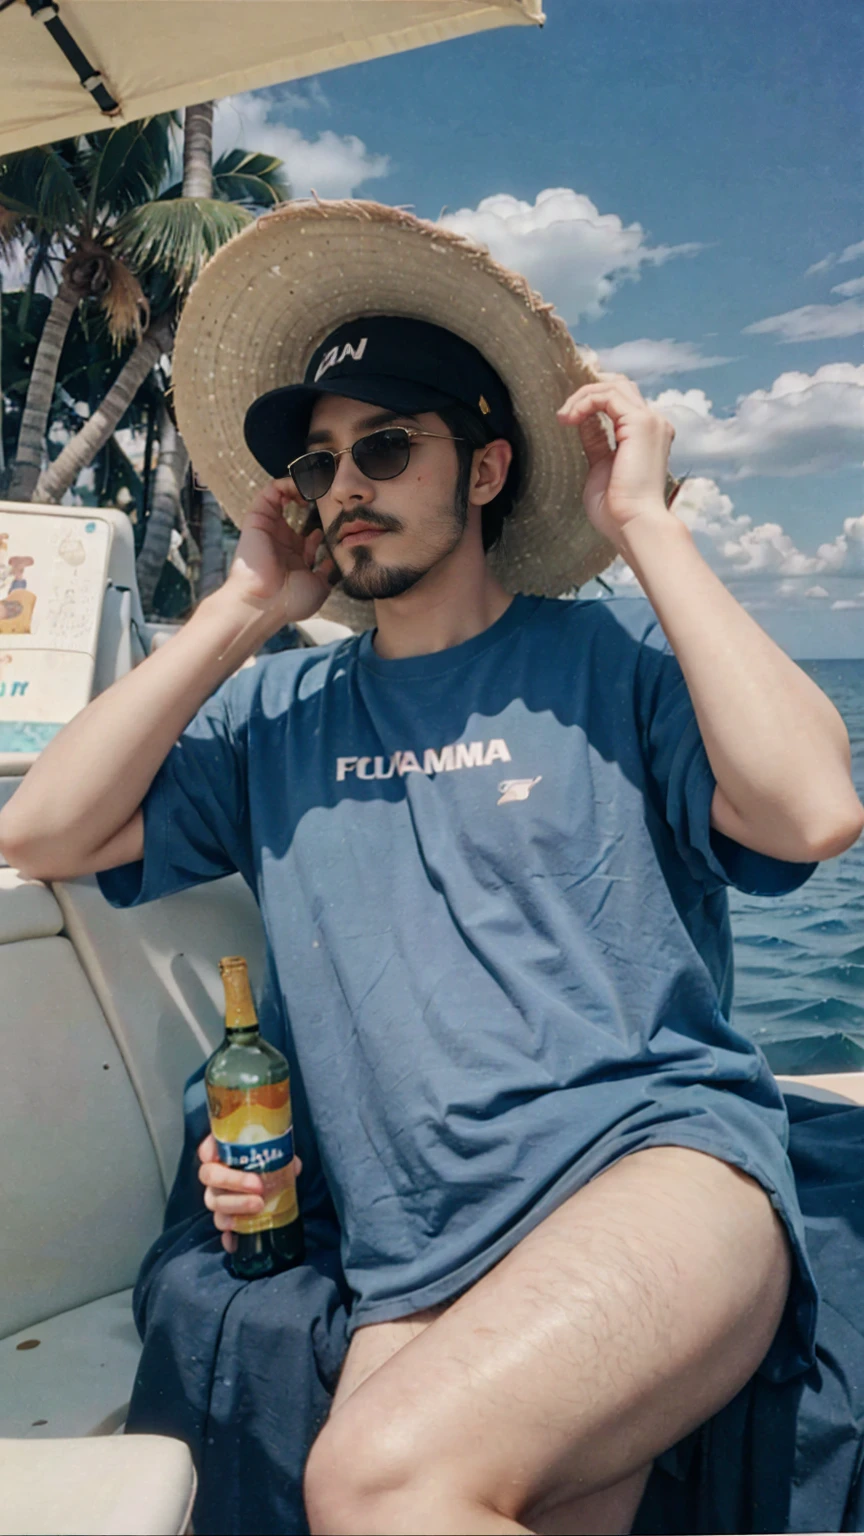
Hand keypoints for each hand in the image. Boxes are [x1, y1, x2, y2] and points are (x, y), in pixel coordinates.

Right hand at [197, 1132, 302, 1253]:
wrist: (272, 1186)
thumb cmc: (269, 1164)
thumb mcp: (275, 1154)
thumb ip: (281, 1155)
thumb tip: (294, 1167)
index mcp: (223, 1155)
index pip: (207, 1149)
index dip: (209, 1151)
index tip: (218, 1155)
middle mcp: (215, 1176)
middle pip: (210, 1176)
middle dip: (233, 1181)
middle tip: (258, 1186)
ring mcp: (217, 1199)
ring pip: (215, 1203)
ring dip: (236, 1205)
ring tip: (259, 1205)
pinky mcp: (226, 1220)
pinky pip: (222, 1231)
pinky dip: (228, 1237)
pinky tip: (236, 1240)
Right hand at [223, 478, 336, 624]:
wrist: (264, 604)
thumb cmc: (290, 602)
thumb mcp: (319, 587)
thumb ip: (328, 572)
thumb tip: (335, 560)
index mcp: (295, 557)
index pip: (310, 534)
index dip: (325, 523)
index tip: (341, 516)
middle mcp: (281, 540)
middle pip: (297, 513)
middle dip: (314, 499)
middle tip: (331, 495)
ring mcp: (269, 528)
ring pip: (283, 496)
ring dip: (300, 487)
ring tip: (317, 487)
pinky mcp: (258, 518)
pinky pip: (270, 491)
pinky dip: (287, 484)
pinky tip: (304, 489)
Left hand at [557, 374, 675, 547]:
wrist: (633, 524)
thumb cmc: (616, 510)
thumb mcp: (600, 466)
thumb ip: (595, 440)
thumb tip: (582, 420)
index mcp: (646, 436)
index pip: (621, 401)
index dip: (593, 398)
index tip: (567, 412)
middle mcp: (653, 424)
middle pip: (620, 386)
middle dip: (588, 390)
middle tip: (564, 410)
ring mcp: (650, 421)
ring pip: (614, 385)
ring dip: (583, 396)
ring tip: (564, 417)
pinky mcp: (641, 422)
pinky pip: (608, 395)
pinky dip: (585, 402)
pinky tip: (570, 418)